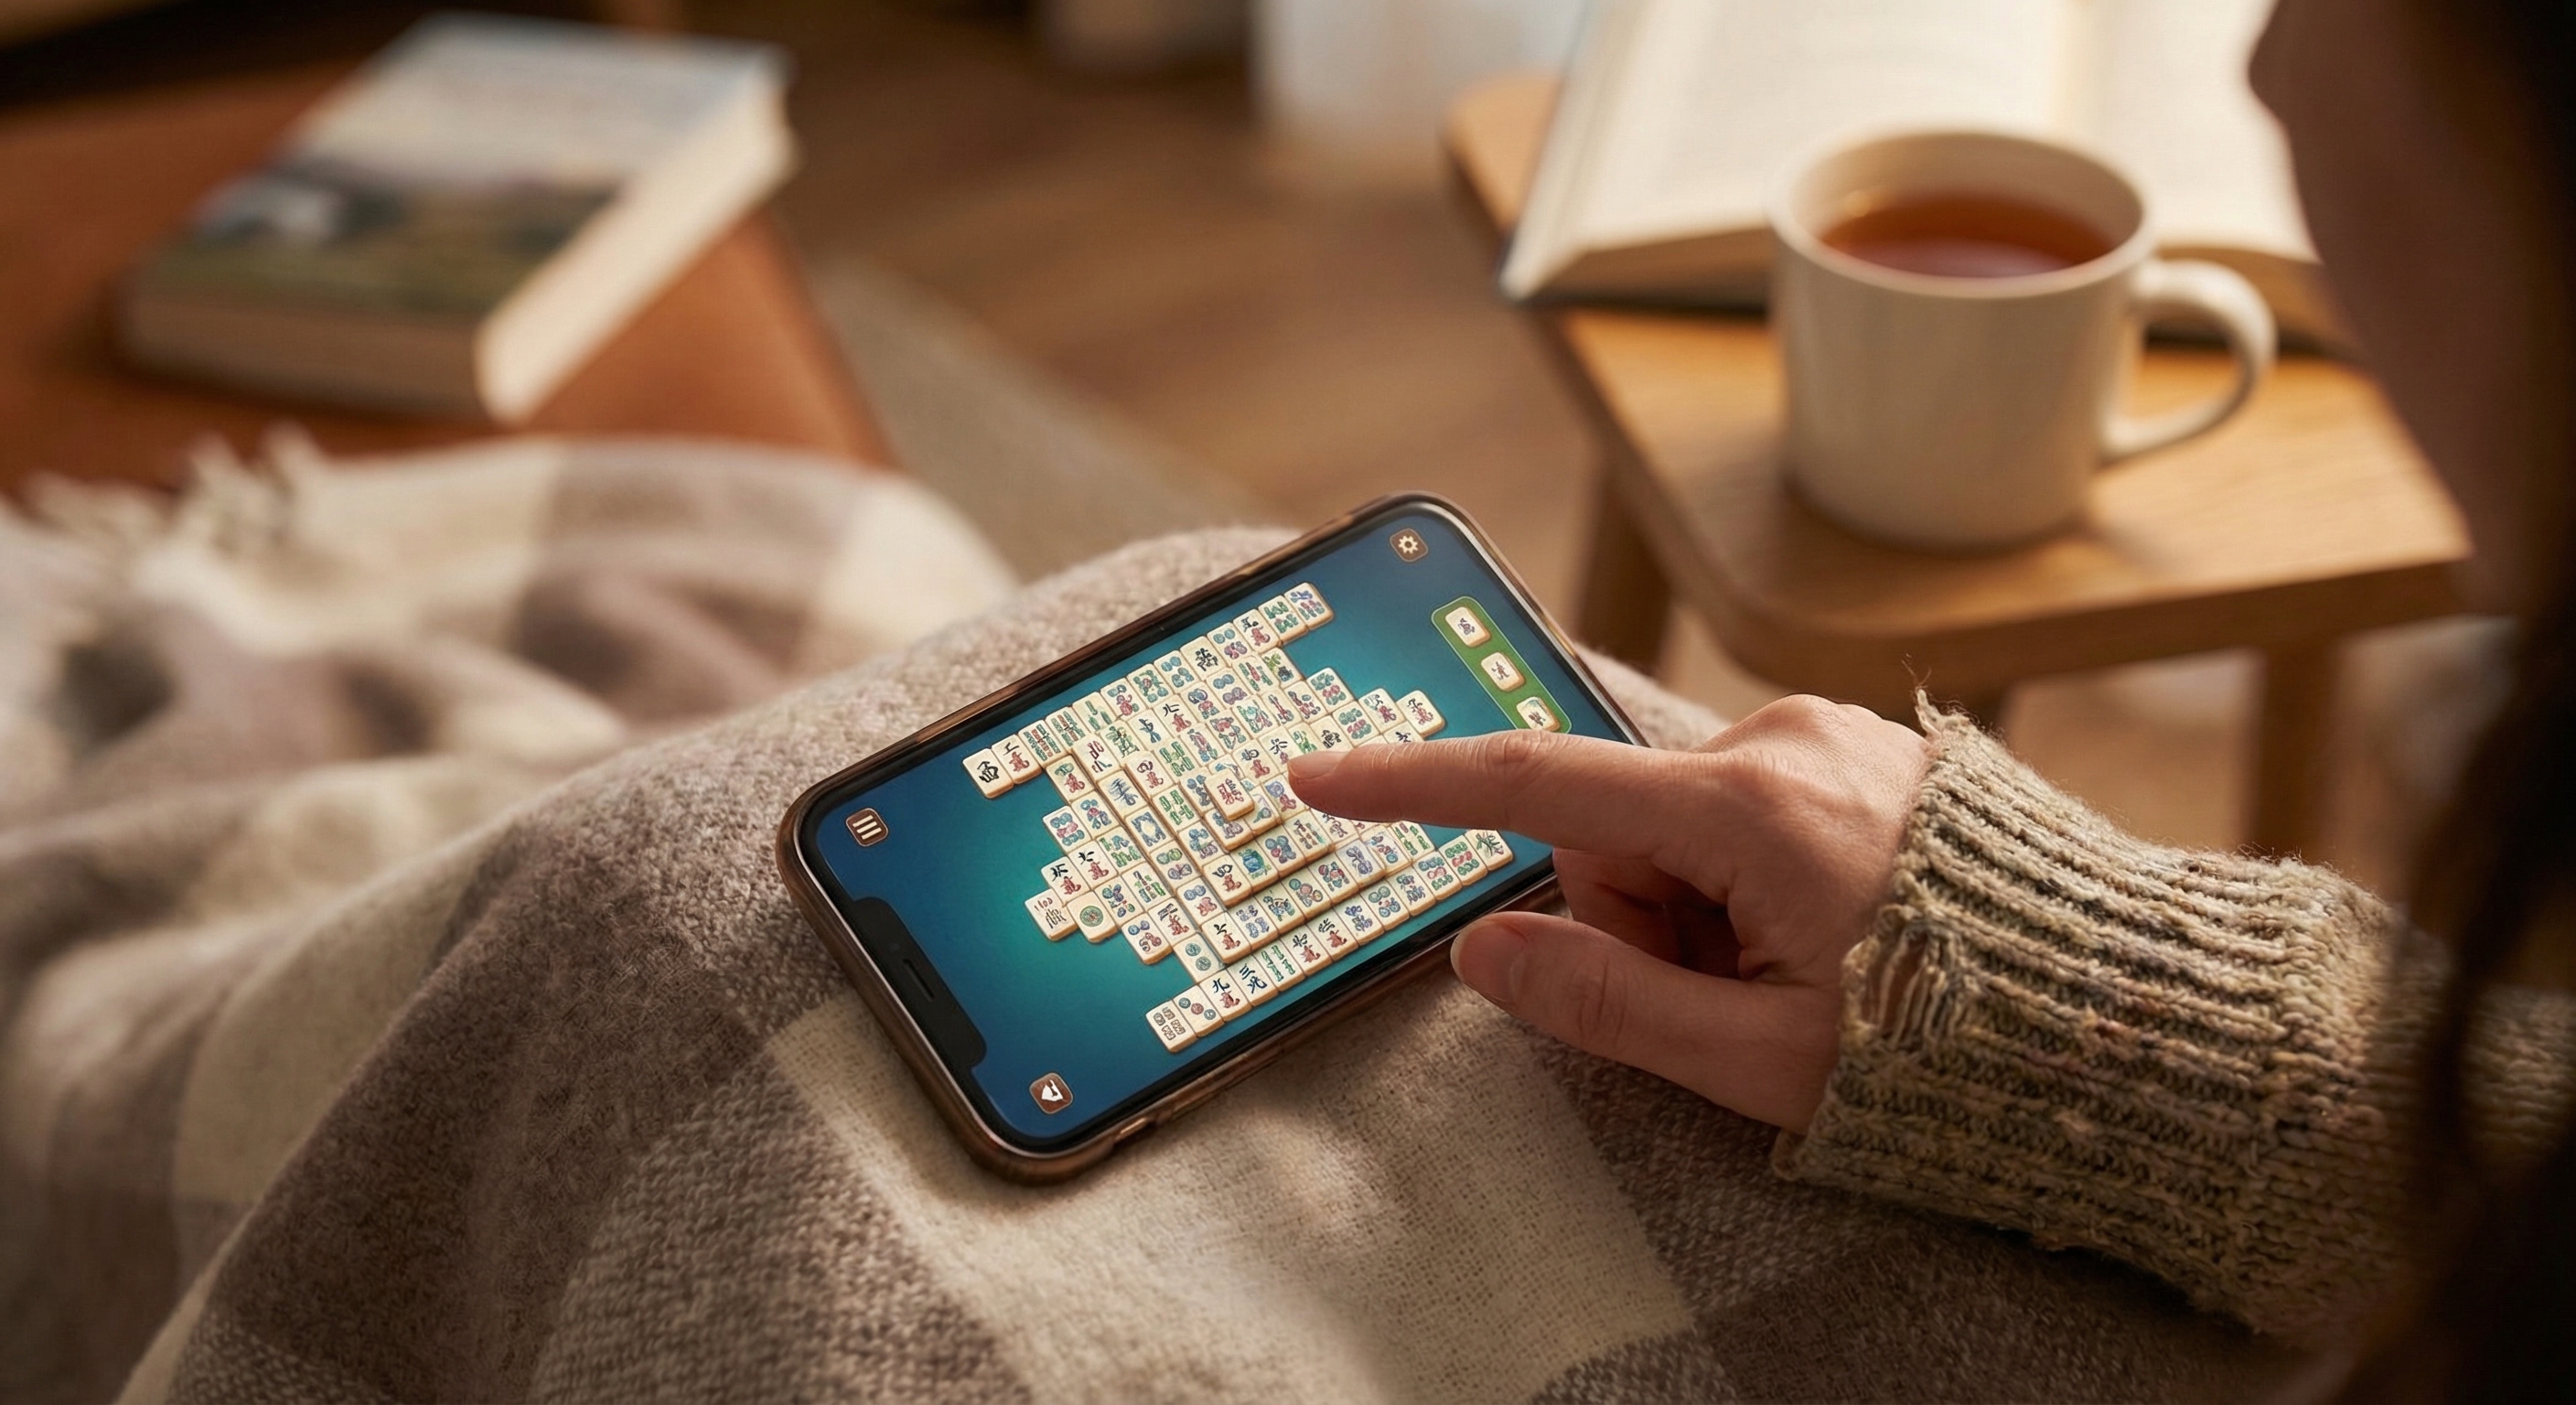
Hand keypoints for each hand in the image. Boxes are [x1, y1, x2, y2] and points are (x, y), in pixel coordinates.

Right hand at [1284, 696, 1927, 1131]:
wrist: (2129, 1011)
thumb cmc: (1952, 1049)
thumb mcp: (1760, 1059)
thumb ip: (1607, 1000)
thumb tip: (1484, 948)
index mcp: (1747, 807)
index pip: (1534, 785)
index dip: (1412, 786)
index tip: (1317, 775)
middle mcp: (1782, 740)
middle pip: (1617, 830)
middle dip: (1644, 920)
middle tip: (1739, 1000)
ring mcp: (1830, 735)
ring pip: (1681, 825)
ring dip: (1705, 907)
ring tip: (1808, 973)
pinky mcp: (1862, 749)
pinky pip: (1748, 809)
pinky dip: (1755, 880)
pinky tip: (1836, 934)